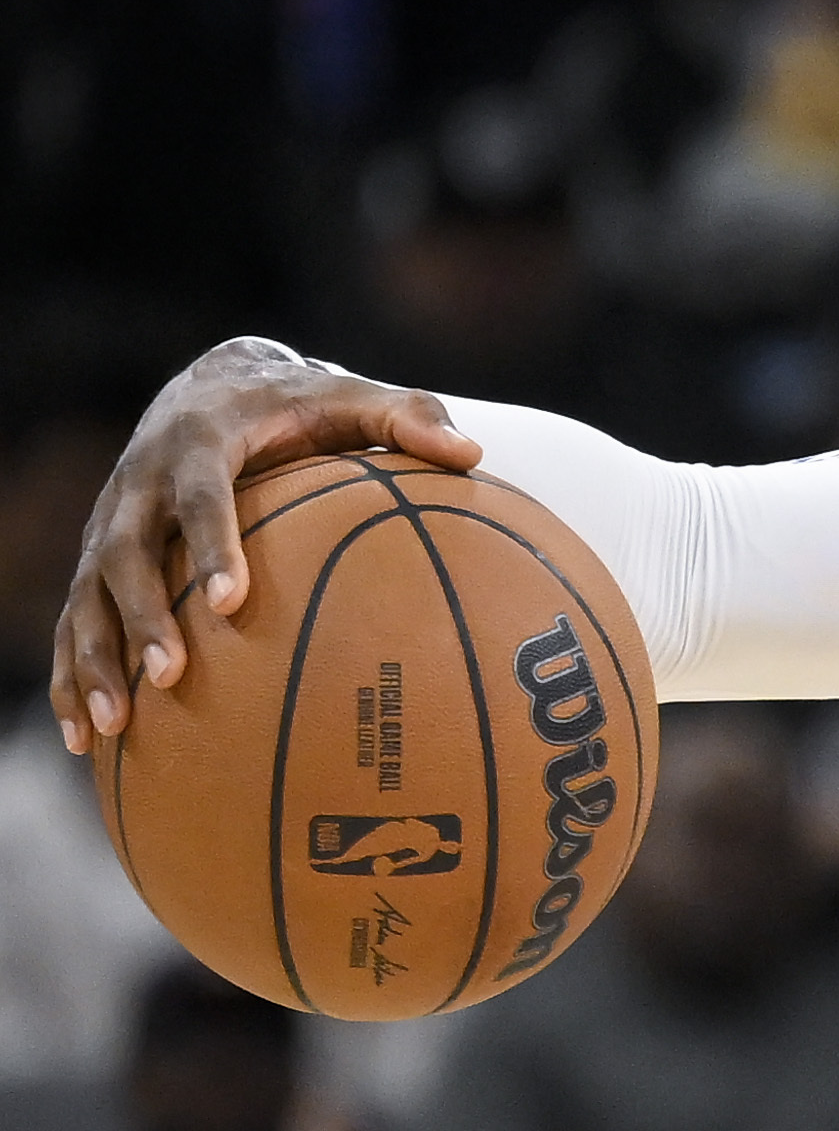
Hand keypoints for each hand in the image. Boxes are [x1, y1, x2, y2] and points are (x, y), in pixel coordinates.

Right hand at [54, 337, 479, 752]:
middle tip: (171, 676)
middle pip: (124, 554)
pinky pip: (77, 623)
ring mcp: (108, 528)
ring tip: (114, 725)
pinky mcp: (97, 564)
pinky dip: (72, 679)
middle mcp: (137, 487)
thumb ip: (407, 415)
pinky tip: (88, 741)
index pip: (198, 496)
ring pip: (87, 597)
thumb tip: (474, 451)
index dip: (211, 546)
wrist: (208, 388)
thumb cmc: (296, 404)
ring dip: (94, 661)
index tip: (233, 601)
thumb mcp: (350, 396)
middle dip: (143, 616)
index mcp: (195, 445)